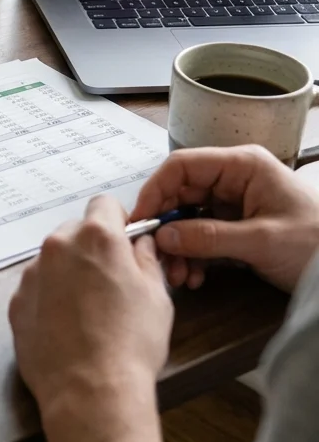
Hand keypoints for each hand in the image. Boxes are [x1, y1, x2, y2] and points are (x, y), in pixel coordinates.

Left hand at [9, 196, 172, 411]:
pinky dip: (49, 298)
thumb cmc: (131, 344)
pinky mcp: (16, 301)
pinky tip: (66, 327)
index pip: (104, 204)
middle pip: (75, 231)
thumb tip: (138, 244)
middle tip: (109, 282)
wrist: (90, 391)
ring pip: (53, 260)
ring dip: (68, 273)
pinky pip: (36, 288)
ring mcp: (32, 273)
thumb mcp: (157, 296)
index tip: (125, 242)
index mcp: (96, 237)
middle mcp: (58, 246)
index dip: (118, 221)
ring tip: (87, 312)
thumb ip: (145, 260)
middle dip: (91, 248)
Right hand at [132, 145, 318, 293]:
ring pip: (189, 217)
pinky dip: (194, 255)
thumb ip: (208, 237)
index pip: (182, 166)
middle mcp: (234, 179)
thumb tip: (163, 236)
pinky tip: (194, 276)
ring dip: (179, 247)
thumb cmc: (317, 244)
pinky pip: (203, 235)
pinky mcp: (238, 226)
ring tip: (179, 276)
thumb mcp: (261, 242)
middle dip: (167, 227)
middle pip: (181, 193)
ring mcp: (236, 202)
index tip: (141, 220)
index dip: (155, 190)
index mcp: (242, 165)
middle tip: (157, 256)